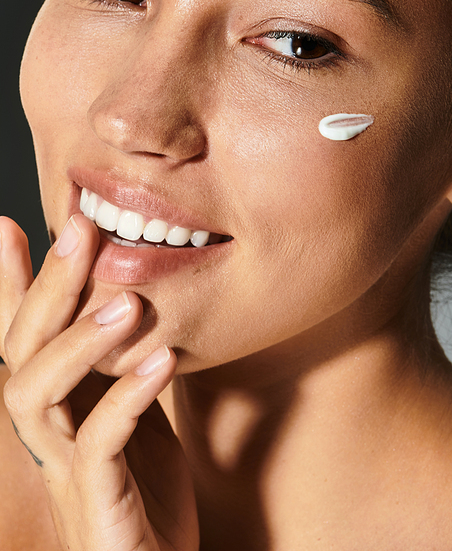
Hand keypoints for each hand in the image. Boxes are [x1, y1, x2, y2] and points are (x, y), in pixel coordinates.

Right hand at [0, 214, 198, 550]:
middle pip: (21, 351)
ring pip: (37, 395)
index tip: (8, 225)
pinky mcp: (96, 501)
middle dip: (44, 287)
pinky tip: (162, 360)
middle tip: (78, 229)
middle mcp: (47, 432)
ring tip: (125, 302)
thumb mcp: (134, 413)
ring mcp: (65, 468)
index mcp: (58, 405)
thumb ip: (122, 366)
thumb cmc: (145, 490)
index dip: (9, 283)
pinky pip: (100, 444)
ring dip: (77, 343)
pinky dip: (126, 398)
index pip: (21, 335)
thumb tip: (130, 303)